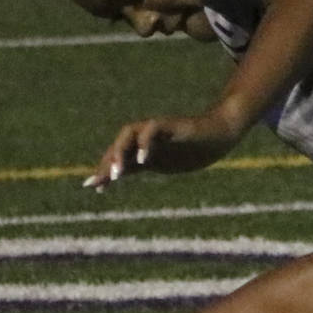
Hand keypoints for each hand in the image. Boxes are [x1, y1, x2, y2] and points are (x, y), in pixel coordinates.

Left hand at [84, 109, 242, 190]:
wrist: (220, 135)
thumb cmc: (191, 149)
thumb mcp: (160, 163)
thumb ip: (138, 167)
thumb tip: (114, 177)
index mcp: (142, 147)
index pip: (117, 155)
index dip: (103, 169)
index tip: (93, 188)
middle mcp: (145, 136)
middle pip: (119, 143)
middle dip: (107, 162)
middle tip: (100, 182)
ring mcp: (157, 128)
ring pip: (129, 132)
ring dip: (120, 152)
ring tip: (116, 173)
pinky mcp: (172, 125)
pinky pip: (152, 129)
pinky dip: (144, 143)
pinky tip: (142, 159)